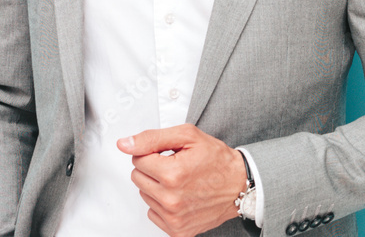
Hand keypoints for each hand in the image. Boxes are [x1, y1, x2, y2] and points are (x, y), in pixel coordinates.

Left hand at [117, 124, 246, 236]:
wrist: (239, 185)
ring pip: (144, 195)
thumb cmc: (216, 159)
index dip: (153, 153)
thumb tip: (124, 144)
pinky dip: (162, 204)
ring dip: (157, 186)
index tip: (169, 154)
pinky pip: (153, 213)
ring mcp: (174, 217)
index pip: (138, 159)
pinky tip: (180, 196)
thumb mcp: (188, 136)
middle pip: (138, 178)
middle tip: (175, 166)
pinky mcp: (177, 230)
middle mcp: (171, 199)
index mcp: (172, 173)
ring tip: (180, 181)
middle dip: (152, 169)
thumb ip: (152, 138)